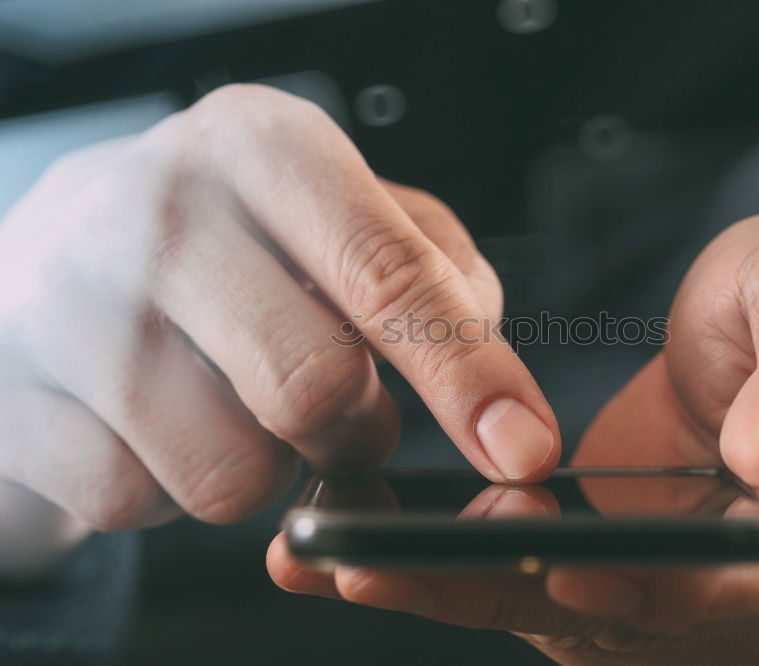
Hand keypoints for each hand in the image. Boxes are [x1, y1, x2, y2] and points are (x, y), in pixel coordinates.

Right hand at [0, 84, 558, 553]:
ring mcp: (71, 304)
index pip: (388, 273)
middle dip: (360, 431)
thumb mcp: (338, 207)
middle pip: (315, 388)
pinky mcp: (16, 397)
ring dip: (266, 466)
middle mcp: (162, 211)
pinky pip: (142, 503)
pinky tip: (162, 424)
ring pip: (231, 474)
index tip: (522, 450)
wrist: (53, 255)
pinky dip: (176, 485)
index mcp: (262, 146)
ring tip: (238, 406)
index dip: (468, 375)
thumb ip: (435, 269)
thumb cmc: (230, 236)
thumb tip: (484, 364)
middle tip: (347, 412)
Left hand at [268, 214, 758, 664]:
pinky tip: (389, 563)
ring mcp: (733, 606)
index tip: (572, 562)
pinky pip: (569, 603)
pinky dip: (478, 587)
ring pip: (606, 631)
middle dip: (536, 599)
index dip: (686, 582)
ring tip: (359, 562)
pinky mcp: (657, 597)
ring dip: (479, 601)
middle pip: (676, 627)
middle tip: (395, 566)